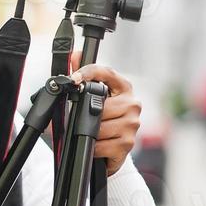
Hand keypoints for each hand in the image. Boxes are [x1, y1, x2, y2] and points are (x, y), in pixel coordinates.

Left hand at [68, 58, 141, 175]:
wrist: (113, 149)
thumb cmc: (103, 119)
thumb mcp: (92, 97)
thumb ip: (84, 76)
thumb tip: (75, 55)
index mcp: (124, 87)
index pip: (106, 72)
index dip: (88, 72)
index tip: (73, 78)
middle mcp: (133, 103)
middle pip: (99, 106)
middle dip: (86, 115)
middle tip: (82, 120)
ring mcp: (132, 124)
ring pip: (99, 127)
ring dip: (88, 132)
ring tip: (91, 133)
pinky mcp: (128, 143)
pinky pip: (100, 145)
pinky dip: (93, 146)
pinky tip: (96, 145)